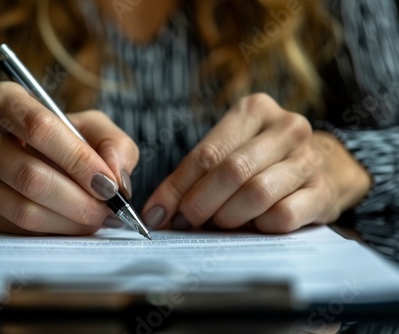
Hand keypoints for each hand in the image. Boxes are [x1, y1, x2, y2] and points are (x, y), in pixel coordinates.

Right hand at [0, 82, 138, 234]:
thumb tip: (115, 178)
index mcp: (0, 99)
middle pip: (30, 175)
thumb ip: (114, 144)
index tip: (108, 184)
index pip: (38, 127)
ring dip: (69, 220)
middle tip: (108, 209)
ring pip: (23, 209)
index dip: (78, 160)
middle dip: (79, 200)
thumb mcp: (92, 126)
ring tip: (96, 218)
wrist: (29, 152)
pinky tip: (74, 223)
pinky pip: (17, 229)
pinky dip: (54, 231)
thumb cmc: (63, 136)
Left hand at [142, 93, 371, 232]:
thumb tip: (158, 213)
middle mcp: (285, 127)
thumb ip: (192, 177)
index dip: (177, 188)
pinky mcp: (322, 191)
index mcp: (254, 110)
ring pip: (257, 194)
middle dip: (201, 204)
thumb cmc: (261, 161)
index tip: (158, 214)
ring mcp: (308, 158)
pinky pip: (283, 216)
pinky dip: (260, 226)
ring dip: (229, 216)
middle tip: (187, 222)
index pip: (207, 154)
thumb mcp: (226, 155)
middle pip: (232, 171)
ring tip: (220, 223)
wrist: (322, 167)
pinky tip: (255, 224)